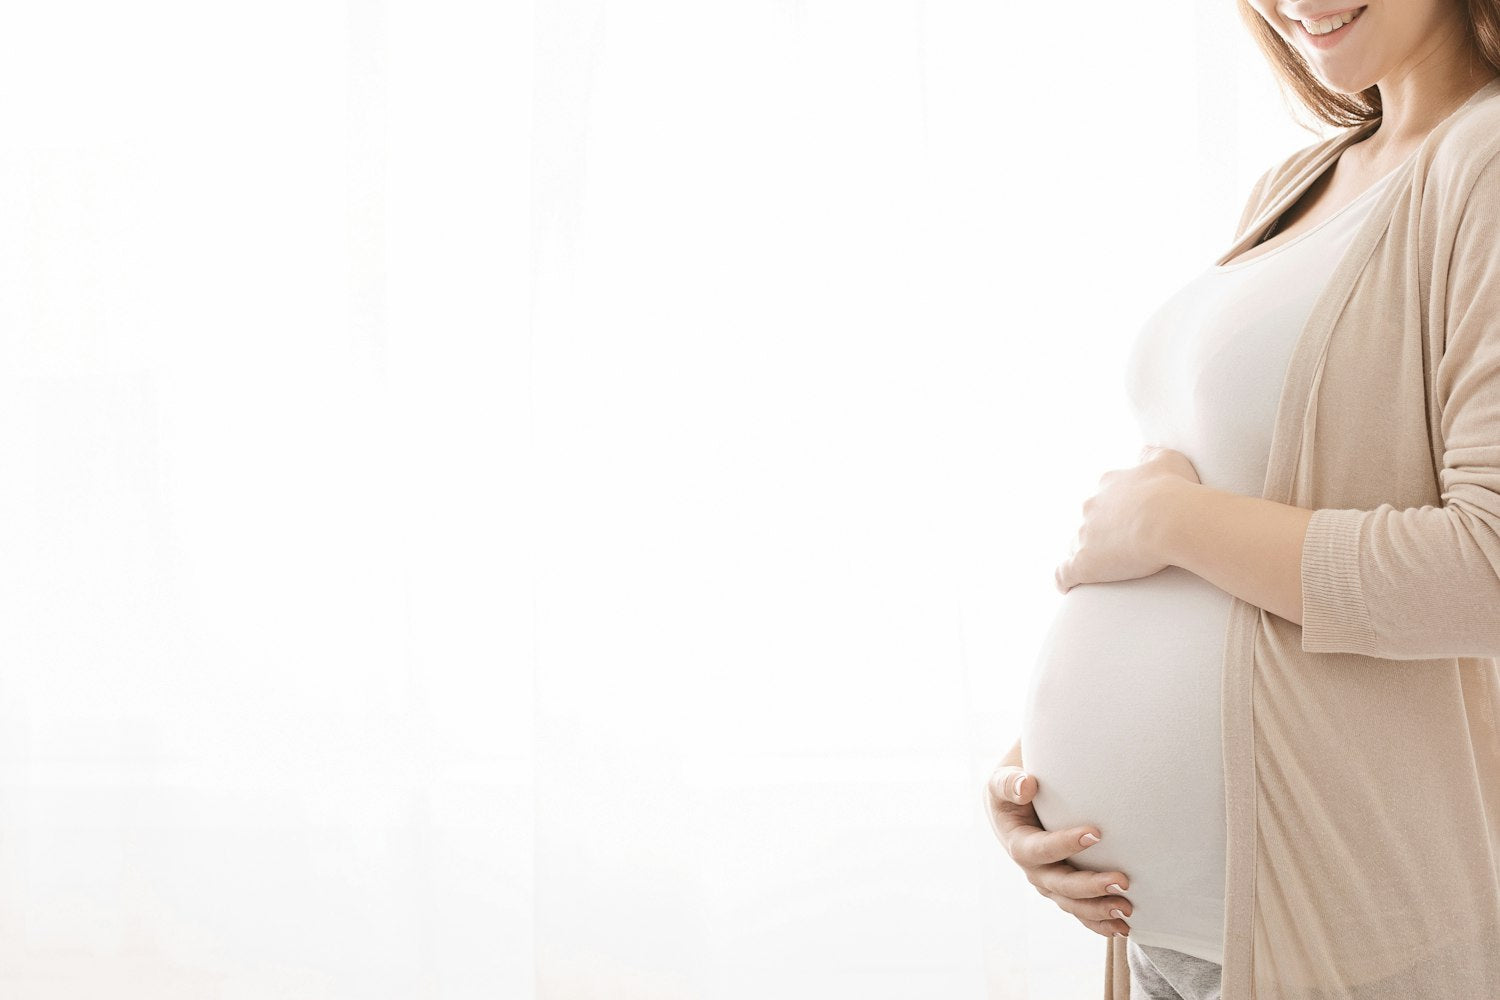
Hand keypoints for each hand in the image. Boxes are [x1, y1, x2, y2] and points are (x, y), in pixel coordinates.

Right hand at [983, 763, 1132, 938]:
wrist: (1014, 805)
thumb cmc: (1013, 787)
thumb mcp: (1002, 780)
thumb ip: (1009, 782)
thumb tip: (1027, 785)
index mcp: (1017, 842)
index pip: (1040, 848)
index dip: (1065, 844)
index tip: (1096, 833)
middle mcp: (1032, 869)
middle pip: (1059, 884)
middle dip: (1091, 887)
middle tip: (1123, 881)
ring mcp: (1048, 883)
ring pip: (1071, 904)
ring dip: (1099, 910)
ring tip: (1127, 910)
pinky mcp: (1062, 890)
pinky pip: (1079, 911)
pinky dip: (1099, 922)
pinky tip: (1123, 928)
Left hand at [1054, 444, 1200, 593]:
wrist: (1170, 518)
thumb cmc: (1175, 489)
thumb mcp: (1168, 460)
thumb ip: (1152, 455)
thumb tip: (1144, 452)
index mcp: (1109, 485)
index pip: (1104, 496)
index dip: (1113, 509)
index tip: (1125, 519)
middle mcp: (1091, 507)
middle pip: (1088, 520)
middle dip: (1099, 531)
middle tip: (1121, 546)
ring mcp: (1085, 534)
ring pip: (1076, 544)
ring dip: (1086, 554)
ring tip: (1100, 569)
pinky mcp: (1084, 561)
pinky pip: (1065, 573)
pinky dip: (1065, 579)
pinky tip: (1068, 587)